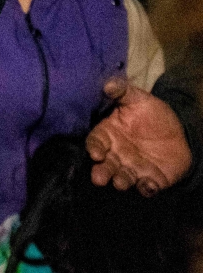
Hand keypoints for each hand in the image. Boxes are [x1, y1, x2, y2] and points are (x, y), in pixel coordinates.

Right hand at [87, 76, 190, 195]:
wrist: (178, 133)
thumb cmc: (151, 115)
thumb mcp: (138, 99)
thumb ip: (123, 92)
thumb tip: (108, 84)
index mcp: (109, 135)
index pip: (95, 142)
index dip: (94, 148)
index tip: (95, 153)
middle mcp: (116, 155)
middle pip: (104, 165)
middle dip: (101, 172)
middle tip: (99, 178)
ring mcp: (132, 169)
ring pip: (122, 178)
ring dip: (120, 181)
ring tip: (121, 182)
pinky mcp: (150, 180)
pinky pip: (146, 187)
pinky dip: (146, 188)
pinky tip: (148, 185)